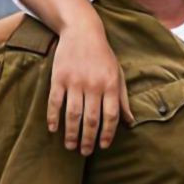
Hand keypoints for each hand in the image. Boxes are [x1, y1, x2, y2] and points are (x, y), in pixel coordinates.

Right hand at [49, 16, 134, 154]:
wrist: (82, 31)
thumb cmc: (103, 56)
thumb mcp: (117, 75)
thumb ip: (122, 99)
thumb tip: (130, 122)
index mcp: (110, 85)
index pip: (111, 116)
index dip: (107, 134)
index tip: (103, 146)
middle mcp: (93, 84)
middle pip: (91, 119)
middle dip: (88, 139)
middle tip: (84, 152)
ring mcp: (75, 81)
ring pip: (72, 114)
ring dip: (71, 133)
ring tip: (70, 146)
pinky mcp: (59, 77)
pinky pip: (54, 101)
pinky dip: (53, 116)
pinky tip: (53, 128)